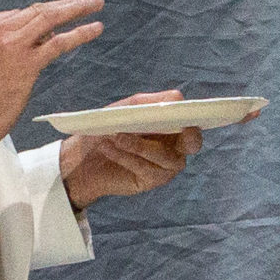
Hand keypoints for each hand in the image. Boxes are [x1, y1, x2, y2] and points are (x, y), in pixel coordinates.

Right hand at [0, 0, 105, 166]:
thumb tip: (35, 39)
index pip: (14, 14)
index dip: (38, 16)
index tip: (57, 17)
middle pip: (34, 10)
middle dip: (62, 5)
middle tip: (84, 2)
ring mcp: (7, 44)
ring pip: (49, 18)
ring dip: (76, 10)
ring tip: (94, 7)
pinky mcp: (24, 63)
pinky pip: (59, 42)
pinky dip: (80, 33)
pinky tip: (94, 29)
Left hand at [59, 89, 201, 209]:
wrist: (85, 155)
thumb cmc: (110, 128)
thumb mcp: (128, 109)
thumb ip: (151, 103)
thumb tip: (176, 99)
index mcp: (173, 125)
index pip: (193, 120)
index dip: (194, 118)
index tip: (185, 115)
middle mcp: (175, 146)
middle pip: (193, 143)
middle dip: (188, 137)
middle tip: (179, 130)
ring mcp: (165, 166)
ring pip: (164, 156)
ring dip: (139, 145)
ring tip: (116, 136)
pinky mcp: (151, 180)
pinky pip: (145, 167)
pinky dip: (125, 155)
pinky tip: (108, 147)